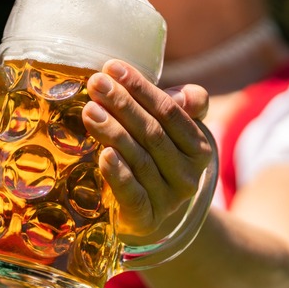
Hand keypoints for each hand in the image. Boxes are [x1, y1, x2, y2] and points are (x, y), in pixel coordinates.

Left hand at [82, 59, 212, 237]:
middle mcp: (188, 174)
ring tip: (90, 111)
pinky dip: (118, 174)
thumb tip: (187, 95)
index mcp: (198, 147)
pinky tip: (104, 155)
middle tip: (95, 84)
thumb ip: (177, 108)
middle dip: (122, 105)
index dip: (141, 88)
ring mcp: (168, 199)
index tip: (112, 67)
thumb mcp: (167, 132)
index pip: (170, 112)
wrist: (146, 218)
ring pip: (140, 160)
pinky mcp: (145, 220)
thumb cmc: (151, 161)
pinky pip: (133, 195)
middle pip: (152, 133)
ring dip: (114, 133)